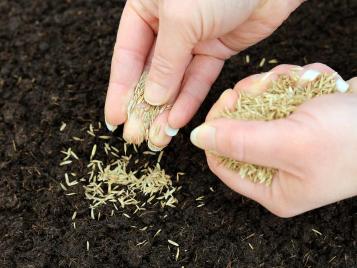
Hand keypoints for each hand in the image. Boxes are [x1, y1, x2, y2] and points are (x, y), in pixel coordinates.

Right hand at [104, 0, 304, 148]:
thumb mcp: (181, 19)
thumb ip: (165, 62)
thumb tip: (152, 98)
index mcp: (146, 8)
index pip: (126, 55)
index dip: (119, 89)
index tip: (115, 118)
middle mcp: (166, 25)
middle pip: (149, 72)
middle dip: (143, 106)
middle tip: (137, 135)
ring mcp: (192, 39)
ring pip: (175, 81)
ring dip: (166, 110)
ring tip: (157, 137)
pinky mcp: (216, 49)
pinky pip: (199, 79)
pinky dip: (189, 99)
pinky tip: (178, 120)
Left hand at [190, 63, 356, 216]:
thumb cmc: (351, 140)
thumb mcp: (290, 142)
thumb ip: (240, 141)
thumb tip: (199, 138)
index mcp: (272, 189)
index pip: (222, 161)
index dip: (218, 129)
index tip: (227, 102)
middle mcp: (278, 170)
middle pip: (238, 130)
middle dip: (251, 101)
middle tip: (262, 85)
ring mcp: (291, 145)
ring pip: (260, 108)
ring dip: (277, 88)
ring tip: (300, 82)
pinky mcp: (303, 123)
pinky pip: (284, 97)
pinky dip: (297, 83)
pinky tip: (317, 83)